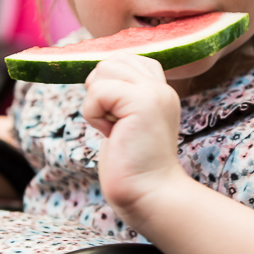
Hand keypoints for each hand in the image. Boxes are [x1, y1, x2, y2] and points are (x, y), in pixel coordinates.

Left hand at [81, 54, 186, 218]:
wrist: (149, 194)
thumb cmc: (131, 166)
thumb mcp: (125, 121)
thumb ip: (118, 97)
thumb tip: (94, 75)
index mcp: (159, 90)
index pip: (125, 59)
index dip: (108, 83)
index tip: (117, 117)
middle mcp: (161, 87)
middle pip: (112, 60)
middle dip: (99, 90)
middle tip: (113, 122)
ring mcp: (155, 92)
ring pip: (104, 69)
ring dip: (96, 101)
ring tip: (114, 127)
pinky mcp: (143, 102)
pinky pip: (98, 91)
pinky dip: (93, 114)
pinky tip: (111, 134)